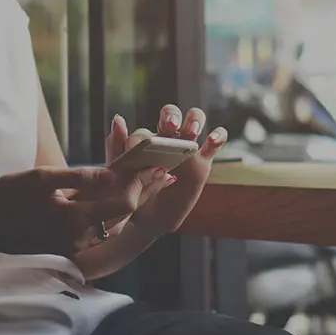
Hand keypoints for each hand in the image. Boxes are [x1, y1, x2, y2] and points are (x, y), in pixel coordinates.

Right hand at [0, 167, 144, 257]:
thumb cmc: (6, 198)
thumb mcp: (42, 178)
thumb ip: (80, 176)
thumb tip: (113, 173)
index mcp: (74, 221)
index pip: (122, 205)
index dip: (139, 184)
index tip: (152, 166)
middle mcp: (78, 240)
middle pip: (121, 215)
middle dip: (141, 192)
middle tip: (161, 173)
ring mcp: (72, 246)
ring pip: (110, 223)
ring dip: (127, 201)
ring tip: (145, 179)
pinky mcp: (66, 247)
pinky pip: (95, 228)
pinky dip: (108, 210)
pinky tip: (115, 193)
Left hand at [105, 104, 227, 237]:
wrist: (149, 220)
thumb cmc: (133, 196)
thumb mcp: (121, 177)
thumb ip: (117, 149)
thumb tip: (118, 118)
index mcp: (144, 142)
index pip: (144, 132)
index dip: (142, 138)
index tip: (139, 150)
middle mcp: (166, 139)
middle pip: (172, 114)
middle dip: (171, 116)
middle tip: (170, 126)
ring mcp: (186, 149)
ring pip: (195, 119)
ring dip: (194, 120)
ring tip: (191, 132)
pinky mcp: (203, 161)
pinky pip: (214, 143)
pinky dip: (218, 136)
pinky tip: (212, 140)